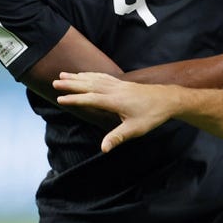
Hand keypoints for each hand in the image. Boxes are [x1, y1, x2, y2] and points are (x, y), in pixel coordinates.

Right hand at [53, 71, 174, 151]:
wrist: (168, 99)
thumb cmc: (152, 115)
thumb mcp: (135, 129)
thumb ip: (117, 137)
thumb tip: (103, 149)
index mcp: (115, 101)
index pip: (90, 99)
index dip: (74, 99)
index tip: (59, 99)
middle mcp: (114, 90)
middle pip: (89, 85)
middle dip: (71, 84)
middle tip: (55, 83)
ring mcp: (118, 84)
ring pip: (94, 79)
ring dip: (78, 77)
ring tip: (63, 75)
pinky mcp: (123, 83)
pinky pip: (103, 76)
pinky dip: (91, 74)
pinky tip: (85, 74)